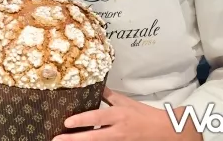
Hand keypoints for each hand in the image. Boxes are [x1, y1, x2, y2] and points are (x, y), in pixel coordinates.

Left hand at [52, 88, 202, 140]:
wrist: (165, 131)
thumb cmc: (145, 115)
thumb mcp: (126, 102)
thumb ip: (109, 96)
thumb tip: (96, 86)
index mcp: (118, 116)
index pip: (96, 118)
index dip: (81, 121)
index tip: (67, 122)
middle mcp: (117, 131)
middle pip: (93, 138)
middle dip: (74, 140)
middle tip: (57, 140)